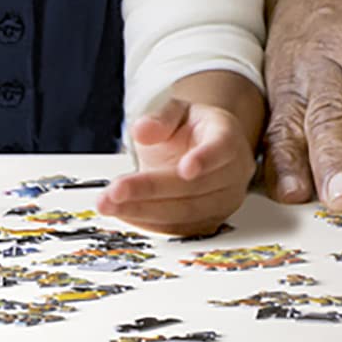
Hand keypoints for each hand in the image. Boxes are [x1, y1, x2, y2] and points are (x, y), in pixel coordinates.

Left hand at [99, 95, 256, 235]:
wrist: (201, 150)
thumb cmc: (190, 130)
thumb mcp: (176, 112)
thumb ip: (160, 118)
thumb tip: (142, 130)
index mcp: (227, 137)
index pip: (221, 149)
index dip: (205, 159)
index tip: (185, 169)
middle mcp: (233, 173)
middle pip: (194, 188)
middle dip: (151, 190)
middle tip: (115, 190)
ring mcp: (223, 201)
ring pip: (185, 212)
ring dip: (143, 210)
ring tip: (109, 204)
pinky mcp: (209, 222)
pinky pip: (178, 228)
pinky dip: (147, 222)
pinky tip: (122, 212)